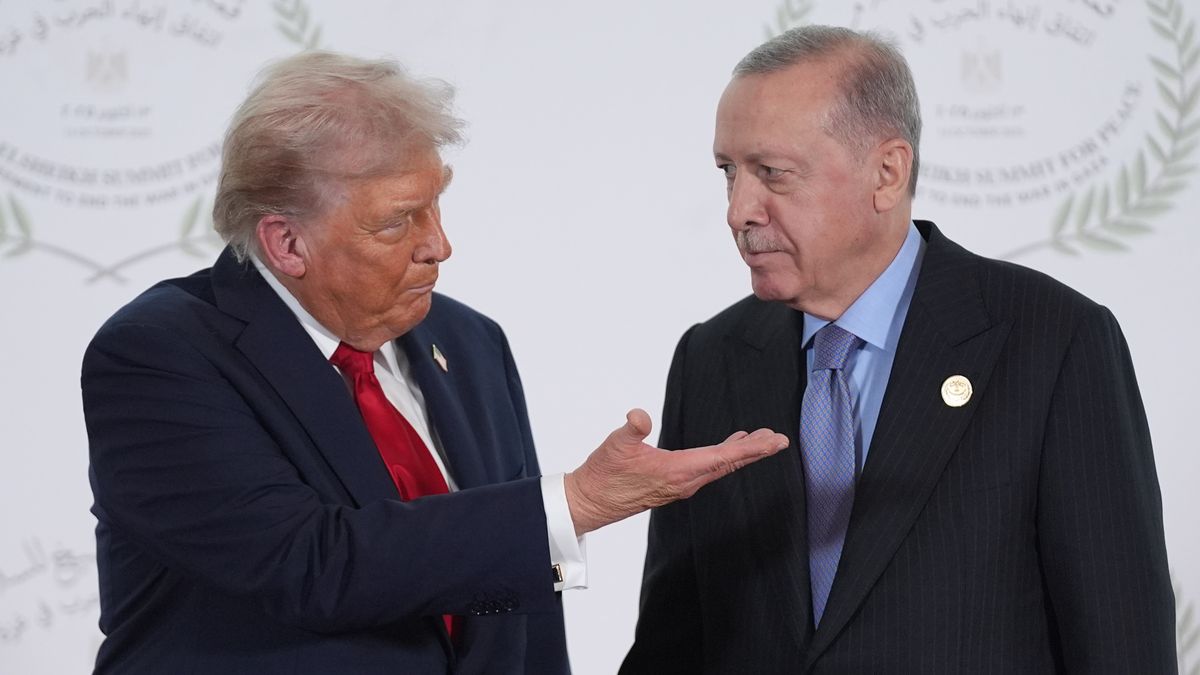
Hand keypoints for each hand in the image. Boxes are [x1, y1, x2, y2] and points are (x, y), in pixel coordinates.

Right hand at [563, 409, 788, 535]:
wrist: (591, 501)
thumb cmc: (603, 473)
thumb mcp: (615, 444)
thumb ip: (631, 429)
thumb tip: (639, 416)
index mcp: (677, 471)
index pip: (722, 457)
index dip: (750, 449)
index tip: (773, 442)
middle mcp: (685, 481)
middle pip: (728, 464)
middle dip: (755, 451)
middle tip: (778, 439)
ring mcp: (681, 484)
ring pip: (720, 467)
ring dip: (742, 454)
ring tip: (761, 440)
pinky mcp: (674, 483)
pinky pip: (708, 469)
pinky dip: (724, 457)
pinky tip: (729, 447)